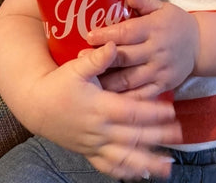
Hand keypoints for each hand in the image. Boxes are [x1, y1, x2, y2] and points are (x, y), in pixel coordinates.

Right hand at [30, 41, 181, 179]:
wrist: (36, 105)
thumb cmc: (58, 84)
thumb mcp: (75, 68)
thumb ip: (97, 59)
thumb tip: (113, 45)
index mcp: (100, 107)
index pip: (132, 112)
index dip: (153, 113)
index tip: (171, 111)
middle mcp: (99, 129)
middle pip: (133, 136)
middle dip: (158, 136)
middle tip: (179, 135)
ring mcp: (94, 144)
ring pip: (124, 157)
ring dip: (147, 162)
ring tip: (167, 167)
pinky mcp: (88, 151)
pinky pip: (109, 166)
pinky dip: (125, 172)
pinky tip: (141, 175)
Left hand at [86, 0, 198, 98]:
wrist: (200, 45)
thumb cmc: (176, 23)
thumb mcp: (163, 7)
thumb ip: (144, 1)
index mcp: (155, 28)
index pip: (127, 32)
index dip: (107, 35)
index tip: (88, 36)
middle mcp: (157, 50)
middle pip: (125, 57)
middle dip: (102, 59)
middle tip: (79, 60)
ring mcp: (160, 70)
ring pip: (130, 79)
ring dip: (108, 82)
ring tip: (89, 81)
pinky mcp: (164, 85)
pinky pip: (141, 95)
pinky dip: (125, 99)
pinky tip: (108, 99)